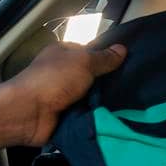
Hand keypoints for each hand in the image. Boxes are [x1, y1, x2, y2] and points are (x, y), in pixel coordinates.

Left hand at [0, 42, 126, 149]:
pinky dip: (98, 116)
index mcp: (64, 54)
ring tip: (133, 105)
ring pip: (93, 97)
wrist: (29, 114)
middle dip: (110, 82)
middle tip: (136, 88)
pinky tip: (118, 117)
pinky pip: (88, 114)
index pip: (91, 53)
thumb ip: (103, 58)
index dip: (108, 58)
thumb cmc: (54, 80)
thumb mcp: (83, 62)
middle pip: (94, 76)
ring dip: (106, 101)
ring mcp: (65, 96)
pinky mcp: (67, 115)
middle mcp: (64, 73)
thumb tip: (122, 48)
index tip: (130, 66)